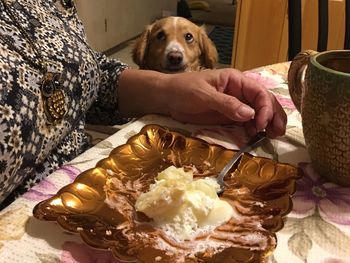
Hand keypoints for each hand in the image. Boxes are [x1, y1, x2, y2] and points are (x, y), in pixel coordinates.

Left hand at [163, 68, 286, 137]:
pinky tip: (255, 137)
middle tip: (278, 132)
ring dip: (266, 124)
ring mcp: (234, 105)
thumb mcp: (203, 95)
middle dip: (273, 115)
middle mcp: (239, 92)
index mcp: (235, 80)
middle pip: (263, 102)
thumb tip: (250, 114)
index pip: (258, 92)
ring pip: (256, 113)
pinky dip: (253, 130)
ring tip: (272, 136)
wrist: (167, 98)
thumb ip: (226, 104)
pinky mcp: (228, 117)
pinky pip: (245, 123)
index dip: (264, 107)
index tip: (261, 123)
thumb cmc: (183, 89)